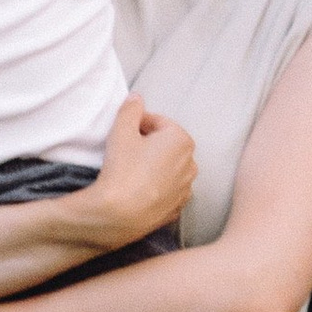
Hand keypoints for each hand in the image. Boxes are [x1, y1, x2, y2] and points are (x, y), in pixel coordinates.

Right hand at [86, 94, 196, 245]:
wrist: (120, 214)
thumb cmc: (123, 169)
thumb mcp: (121, 131)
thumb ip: (130, 109)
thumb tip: (136, 98)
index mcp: (181, 139)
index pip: (158, 122)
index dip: (138, 124)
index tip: (125, 131)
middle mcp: (191, 163)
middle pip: (167, 145)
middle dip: (149, 144)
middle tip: (126, 150)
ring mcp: (186, 188)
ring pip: (169, 168)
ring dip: (154, 165)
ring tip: (132, 171)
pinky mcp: (178, 208)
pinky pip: (168, 190)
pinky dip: (157, 187)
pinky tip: (139, 189)